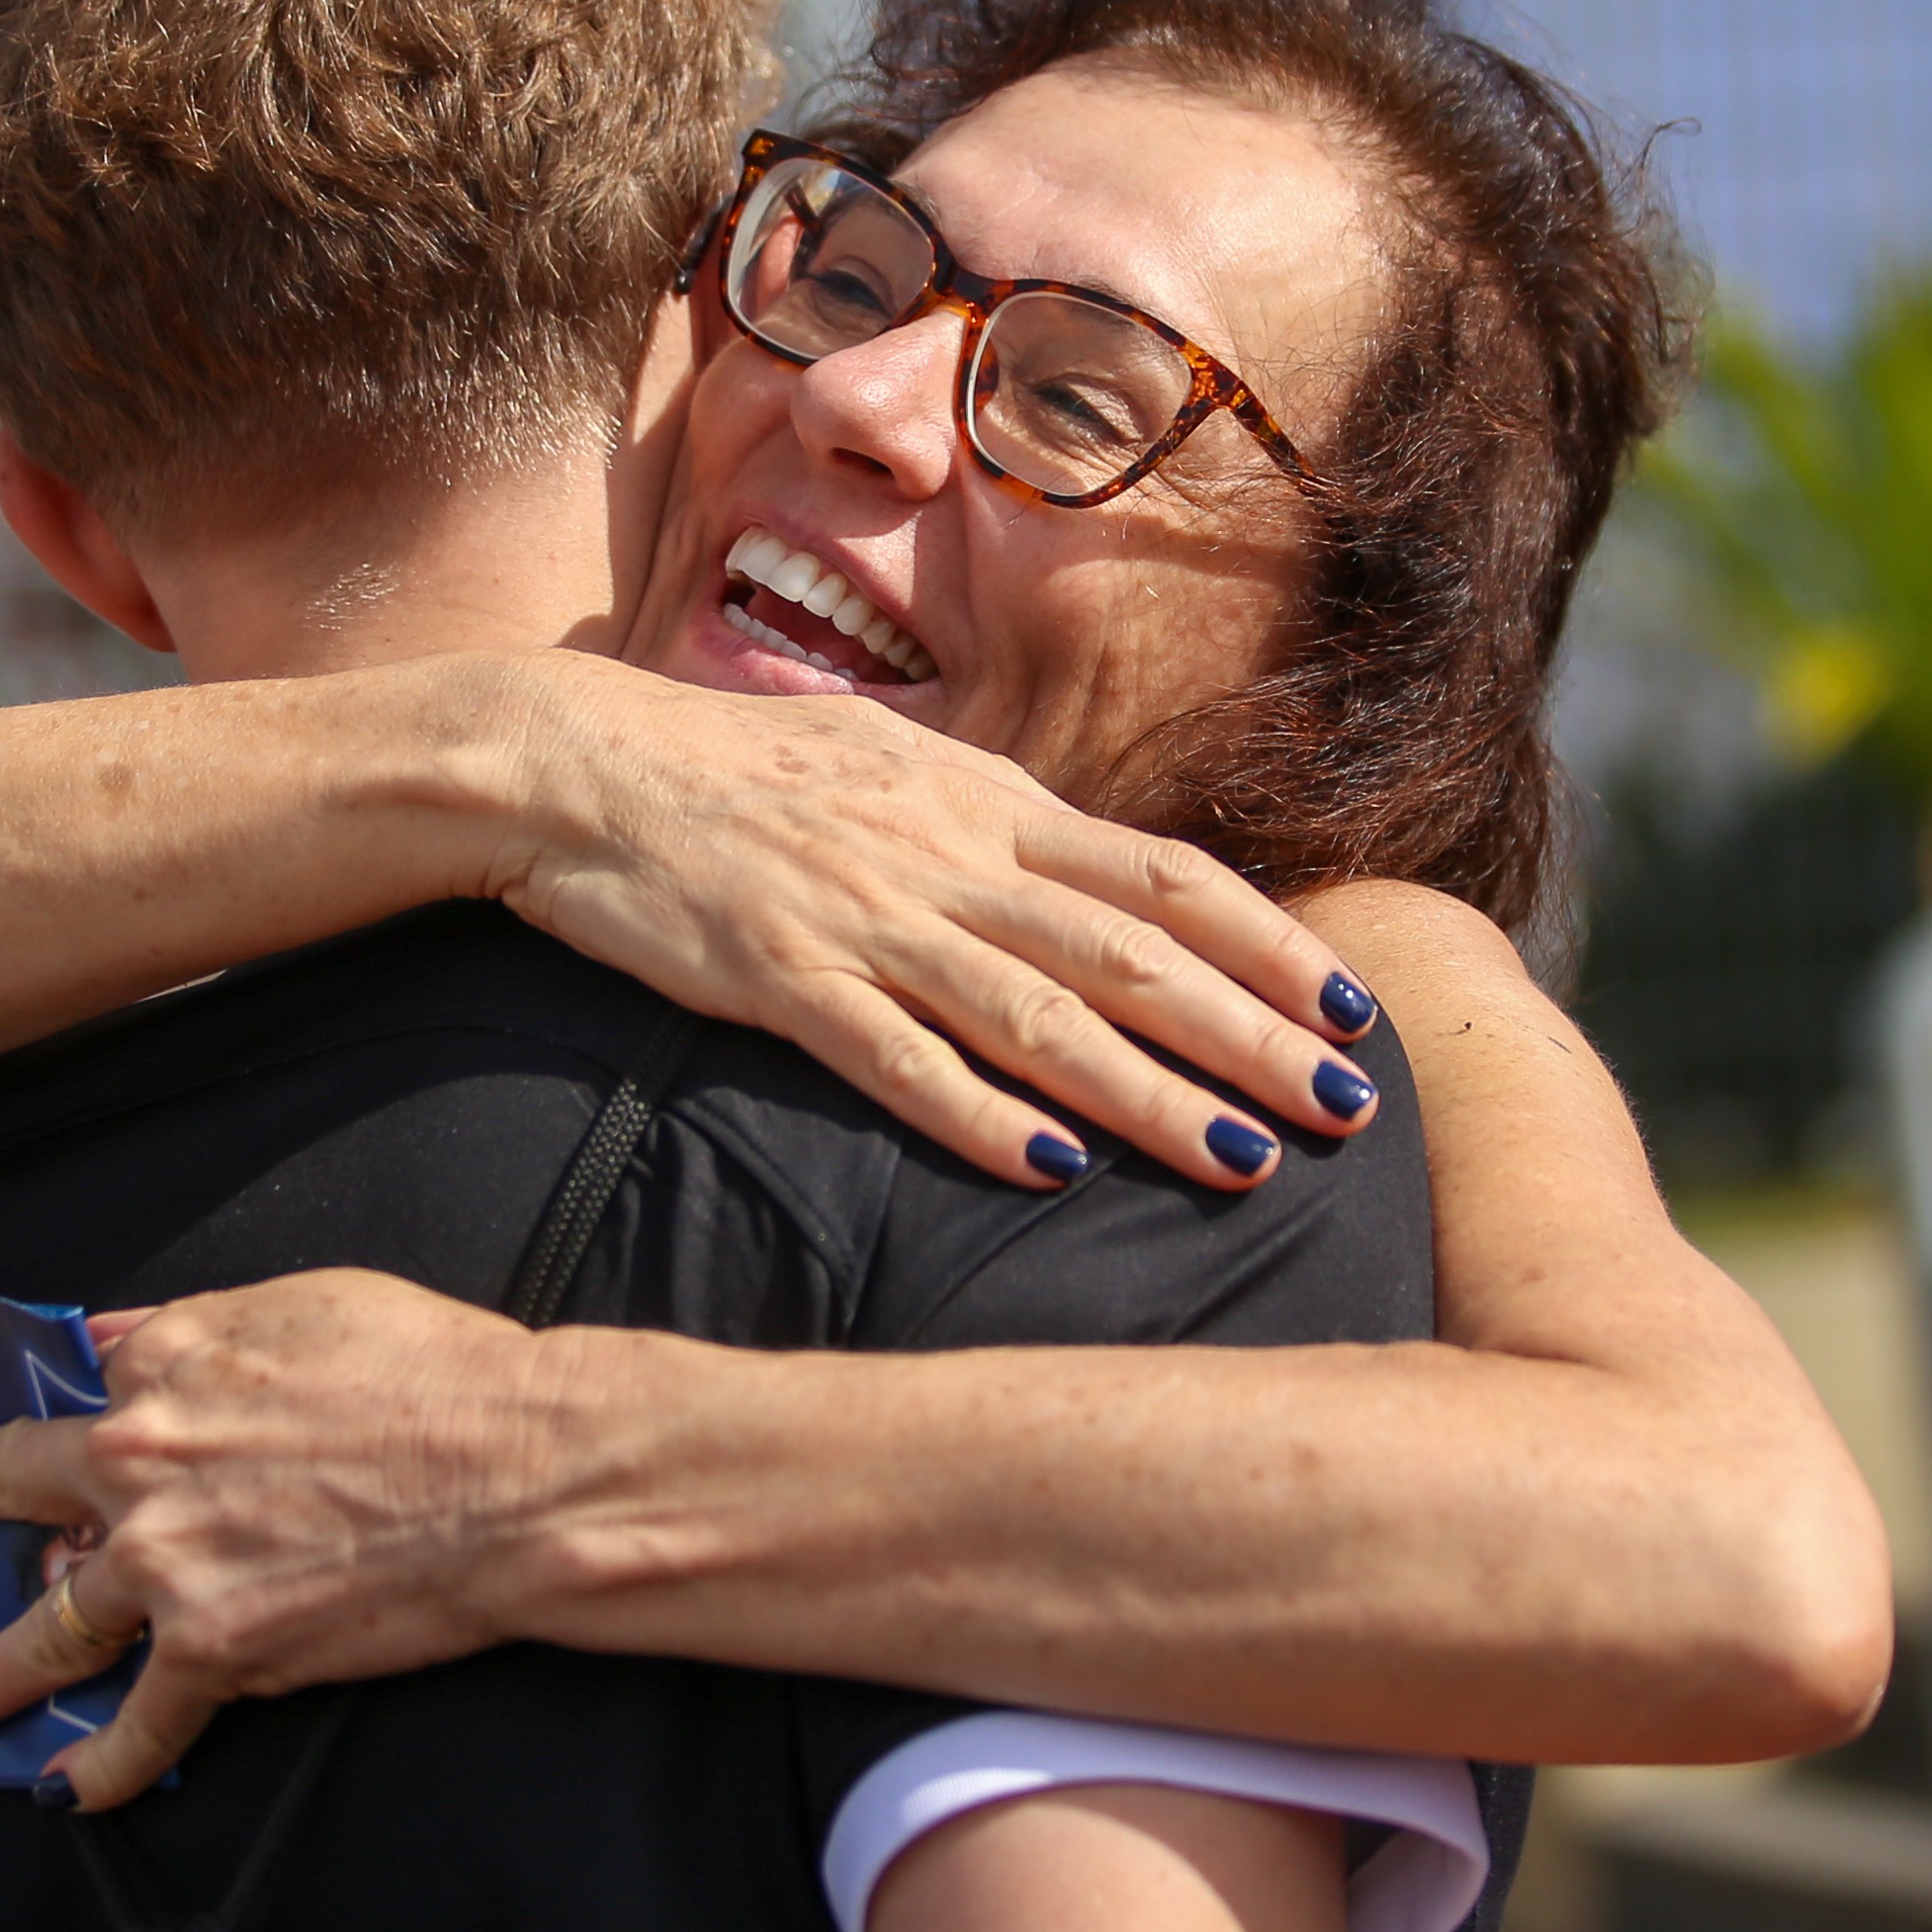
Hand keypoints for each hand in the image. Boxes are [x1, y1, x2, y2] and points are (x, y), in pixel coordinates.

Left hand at [0, 1270, 562, 1808]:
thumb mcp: (311, 1304)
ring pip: (46, 1626)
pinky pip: (136, 1724)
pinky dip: (97, 1769)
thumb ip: (199, 1327)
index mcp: (166, 1367)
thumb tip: (122, 1340)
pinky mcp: (211, 1651)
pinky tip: (67, 1792)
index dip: (67, 1406)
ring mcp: (166, 1564)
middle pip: (12, 1484)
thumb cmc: (440, 1378)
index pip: (84, 1386)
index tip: (25, 1420)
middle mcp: (141, 1462)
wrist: (516, 1476)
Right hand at [467, 655, 1378, 1192]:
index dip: (1268, 942)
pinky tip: (1051, 1169)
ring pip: (1037, 1012)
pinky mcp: (778, 976)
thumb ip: (989, 830)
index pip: (1163, 874)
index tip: (1353, 1006)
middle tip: (1349, 1112)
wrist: (577, 762)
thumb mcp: (889, 772)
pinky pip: (894, 1056)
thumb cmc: (733, 774)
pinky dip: (976, 1113)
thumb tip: (1087, 883)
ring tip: (1243, 1159)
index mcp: (981, 802)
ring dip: (1148, 1091)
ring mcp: (864, 917)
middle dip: (1253, 1035)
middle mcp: (945, 856)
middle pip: (1132, 953)